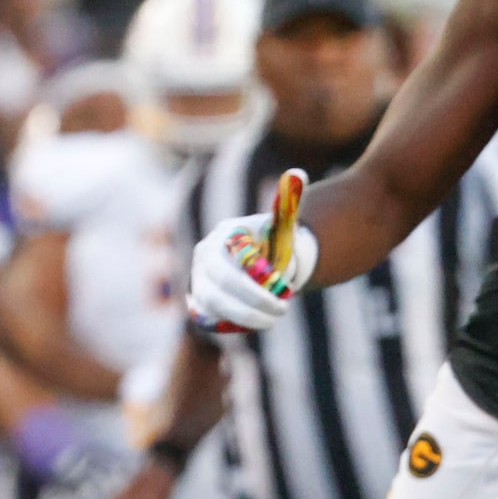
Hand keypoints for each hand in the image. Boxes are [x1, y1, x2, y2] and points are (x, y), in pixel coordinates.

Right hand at [187, 210, 317, 334]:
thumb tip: (299, 173)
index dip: (255, 286)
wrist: (264, 259)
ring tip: (272, 319)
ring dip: (245, 318)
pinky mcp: (201, 302)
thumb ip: (290, 205)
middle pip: (217, 291)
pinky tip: (258, 321)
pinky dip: (236, 325)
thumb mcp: (284, 225)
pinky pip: (212, 320)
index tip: (285, 292)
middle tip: (282, 311)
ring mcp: (198, 281)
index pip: (230, 266)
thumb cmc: (275, 243)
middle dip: (252, 306)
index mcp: (222, 236)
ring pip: (213, 308)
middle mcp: (204, 258)